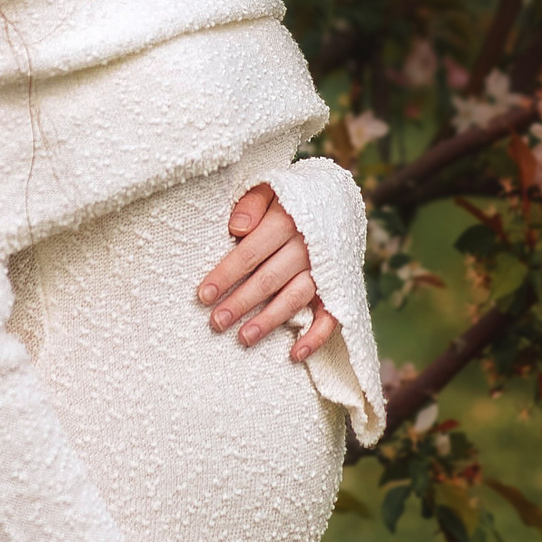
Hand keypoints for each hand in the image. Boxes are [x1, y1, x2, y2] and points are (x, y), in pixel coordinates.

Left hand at [196, 182, 339, 363]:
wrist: (336, 199)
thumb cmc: (289, 198)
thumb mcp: (269, 188)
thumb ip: (252, 203)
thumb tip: (236, 228)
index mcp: (288, 221)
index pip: (250, 252)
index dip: (226, 274)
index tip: (203, 295)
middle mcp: (308, 248)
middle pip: (269, 279)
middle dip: (241, 302)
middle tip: (216, 322)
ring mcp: (324, 269)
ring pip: (295, 298)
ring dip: (269, 321)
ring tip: (243, 338)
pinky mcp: (338, 286)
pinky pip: (330, 316)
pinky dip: (316, 336)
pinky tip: (295, 353)